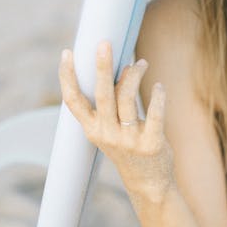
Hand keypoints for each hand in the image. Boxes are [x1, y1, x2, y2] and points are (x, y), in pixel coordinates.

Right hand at [59, 42, 173, 202]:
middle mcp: (107, 134)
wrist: (148, 182)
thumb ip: (112, 102)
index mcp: (92, 129)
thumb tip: (119, 66)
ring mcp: (129, 140)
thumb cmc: (128, 146)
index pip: (73, 101)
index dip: (67, 77)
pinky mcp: (152, 144)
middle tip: (104, 44)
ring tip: (141, 63)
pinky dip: (158, 96)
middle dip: (102, 68)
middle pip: (102, 95)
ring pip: (128, 98)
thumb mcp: (111, 128)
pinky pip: (155, 114)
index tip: (67, 53)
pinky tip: (159, 86)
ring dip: (134, 75)